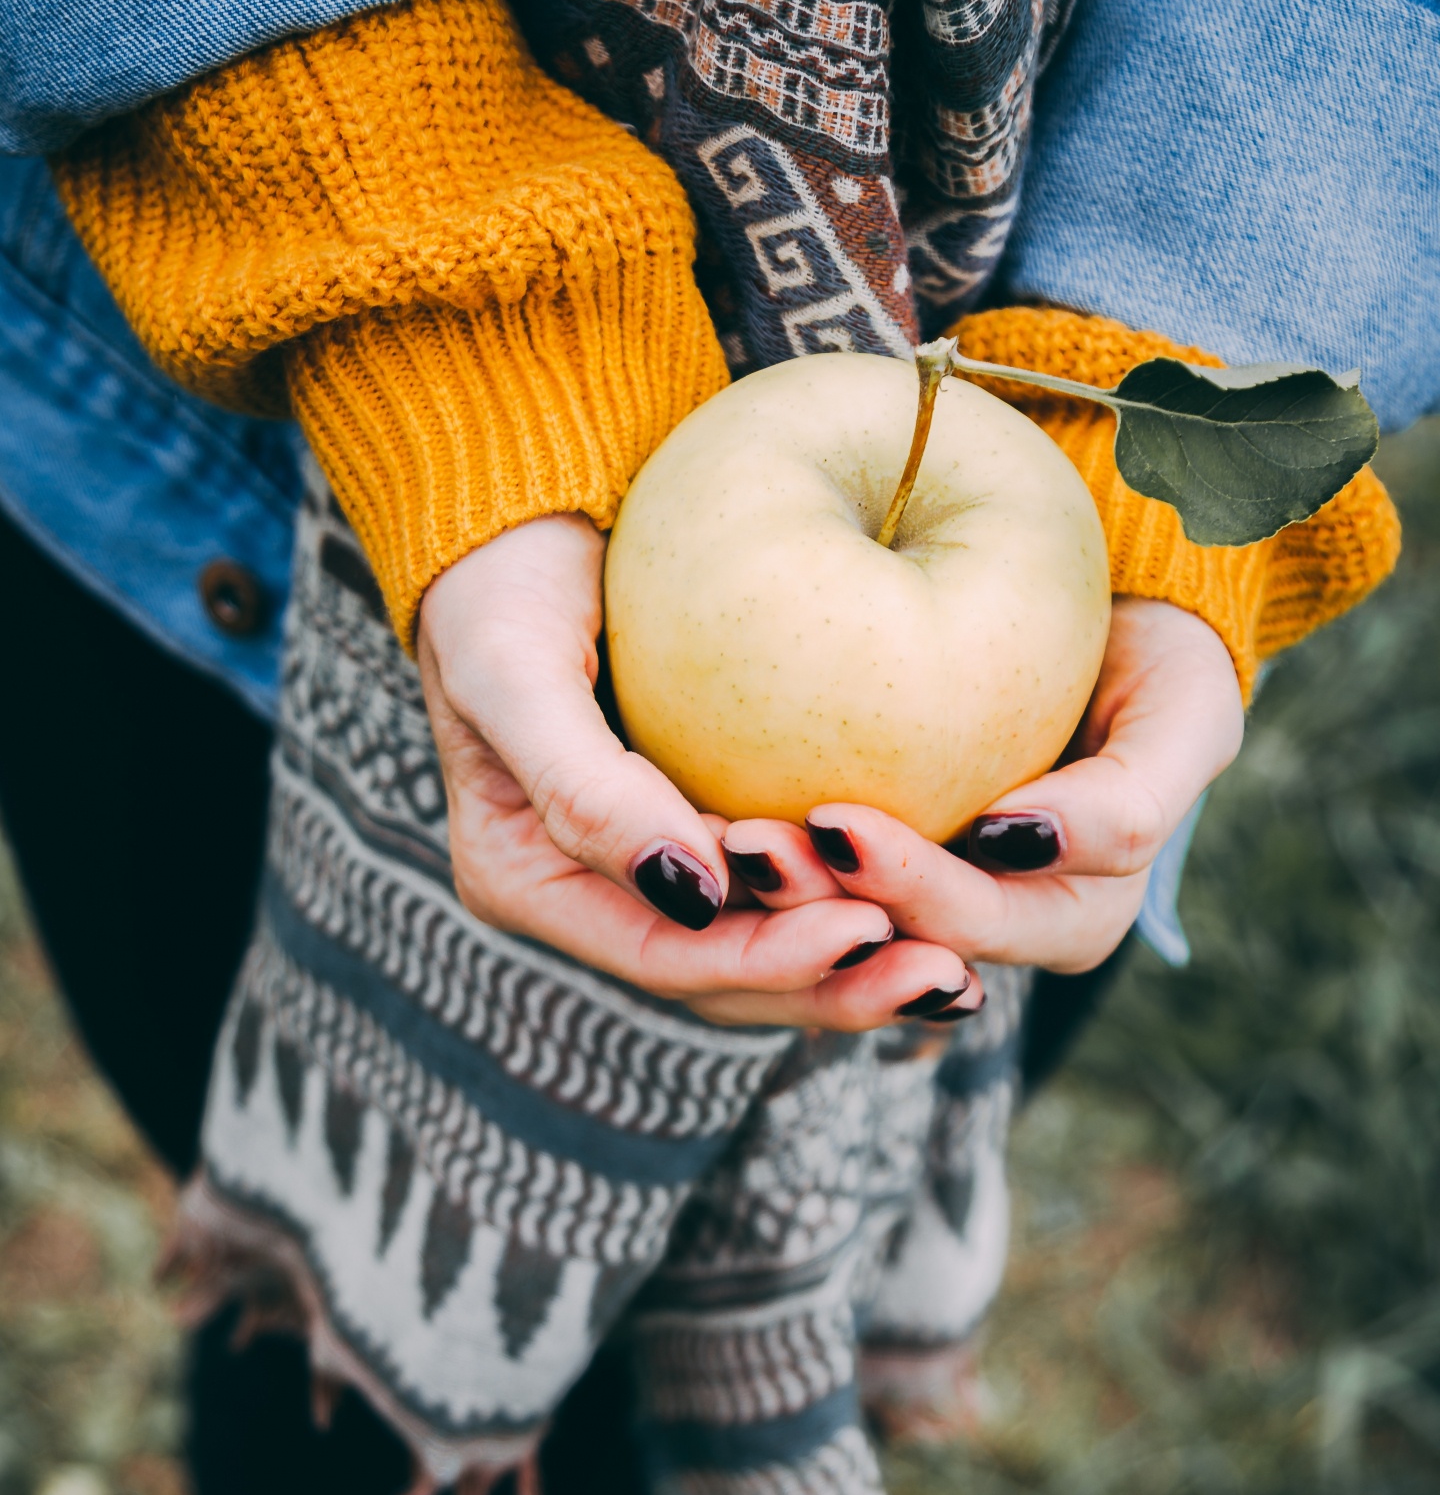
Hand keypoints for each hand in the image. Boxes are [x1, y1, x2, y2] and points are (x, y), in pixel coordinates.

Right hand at [416, 514, 975, 1026]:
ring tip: (958, 971)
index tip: (866, 927)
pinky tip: (940, 904)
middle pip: (726, 980)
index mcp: (531, 882)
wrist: (522, 508)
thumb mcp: (516, 670)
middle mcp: (598, 894)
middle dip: (834, 986)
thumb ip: (582, 789)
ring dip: (860, 966)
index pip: (663, 957)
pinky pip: (793, 886)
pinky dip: (861, 900)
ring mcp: (660, 865)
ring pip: (768, 949)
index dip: (767, 962)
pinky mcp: (715, 823)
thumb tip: (691, 893)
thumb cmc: (501, 576)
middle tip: (946, 974)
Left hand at [721, 597, 1243, 974]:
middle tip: (749, 842)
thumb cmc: (1159, 660)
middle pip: (884, 939)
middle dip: (814, 906)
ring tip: (713, 835)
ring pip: (830, 929)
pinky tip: (692, 814)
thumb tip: (1015, 842)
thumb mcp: (1186, 717)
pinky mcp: (862, 864)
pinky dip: (748, 864)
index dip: (908, 889)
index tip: (842, 827)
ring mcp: (919, 901)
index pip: (969, 924)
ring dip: (767, 898)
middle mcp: (984, 929)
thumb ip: (1134, 795)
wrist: (1110, 611)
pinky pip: (797, 883)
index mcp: (1062, 919)